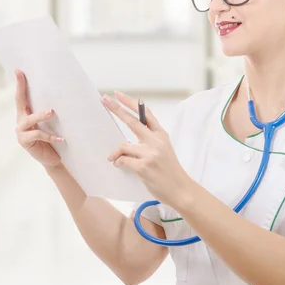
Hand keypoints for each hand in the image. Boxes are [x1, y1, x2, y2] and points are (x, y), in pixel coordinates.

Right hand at [14, 69, 64, 169]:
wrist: (54, 159)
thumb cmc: (55, 138)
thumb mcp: (54, 122)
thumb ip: (55, 111)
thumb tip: (74, 93)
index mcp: (27, 113)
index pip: (22, 96)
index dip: (20, 83)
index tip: (19, 70)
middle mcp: (21, 120)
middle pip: (20, 102)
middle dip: (21, 88)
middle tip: (24, 76)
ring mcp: (21, 132)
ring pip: (30, 120)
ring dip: (41, 115)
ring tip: (52, 112)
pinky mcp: (25, 142)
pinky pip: (39, 135)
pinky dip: (51, 136)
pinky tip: (61, 139)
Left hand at [102, 91, 192, 207]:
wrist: (181, 190)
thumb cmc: (169, 170)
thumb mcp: (163, 149)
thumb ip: (149, 139)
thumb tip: (127, 138)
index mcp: (161, 134)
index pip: (145, 113)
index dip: (131, 102)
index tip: (118, 94)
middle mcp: (156, 141)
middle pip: (132, 121)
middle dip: (116, 109)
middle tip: (104, 99)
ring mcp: (150, 153)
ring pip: (123, 146)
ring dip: (115, 153)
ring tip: (113, 159)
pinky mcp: (144, 167)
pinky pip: (122, 160)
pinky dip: (118, 162)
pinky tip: (120, 165)